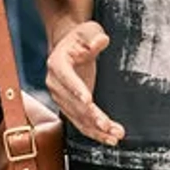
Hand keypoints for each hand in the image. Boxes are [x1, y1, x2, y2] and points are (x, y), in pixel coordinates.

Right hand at [46, 22, 123, 145]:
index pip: (66, 77)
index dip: (76, 89)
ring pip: (77, 117)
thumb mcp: (88, 30)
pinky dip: (94, 132)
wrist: (70, 46)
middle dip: (91, 116)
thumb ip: (94, 36)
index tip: (88, 100)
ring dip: (96, 129)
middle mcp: (54, 82)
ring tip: (115, 136)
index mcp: (57, 62)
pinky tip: (109, 138)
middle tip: (108, 125)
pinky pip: (80, 122)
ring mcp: (60, 97)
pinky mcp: (69, 106)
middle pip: (73, 103)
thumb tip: (101, 41)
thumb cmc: (80, 37)